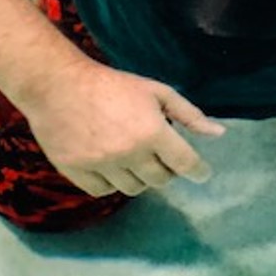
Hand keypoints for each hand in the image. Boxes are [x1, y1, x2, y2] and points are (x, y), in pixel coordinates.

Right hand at [19, 59, 225, 196]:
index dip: (199, 171)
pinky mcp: (77, 171)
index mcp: (152, 132)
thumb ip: (188, 114)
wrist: (57, 84)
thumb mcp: (154, 91)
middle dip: (165, 169)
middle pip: (161, 180)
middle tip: (157, 154)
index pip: (186, 165)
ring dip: (138, 177)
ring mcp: (102, 165)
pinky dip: (110, 182)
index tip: (200, 171)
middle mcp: (129, 153)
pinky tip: (109, 164)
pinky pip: (104, 191)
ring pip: (133, 189)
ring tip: (131, 157)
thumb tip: (218, 134)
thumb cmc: (110, 85)